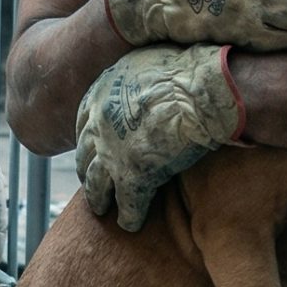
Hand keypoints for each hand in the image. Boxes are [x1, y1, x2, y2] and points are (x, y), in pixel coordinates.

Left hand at [76, 44, 244, 232]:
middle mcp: (98, 124)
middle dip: (86, 170)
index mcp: (100, 93)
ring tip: (101, 210)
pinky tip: (130, 225)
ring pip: (96, 184)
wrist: (202, 89)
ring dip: (98, 199)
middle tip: (90, 183)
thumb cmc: (187, 69)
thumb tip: (146, 74)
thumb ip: (137, 74)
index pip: (85, 122)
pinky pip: (128, 204)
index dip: (89, 139)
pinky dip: (129, 216)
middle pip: (85, 155)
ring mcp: (112, 154)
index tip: (92, 148)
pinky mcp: (133, 178)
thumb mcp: (147, 62)